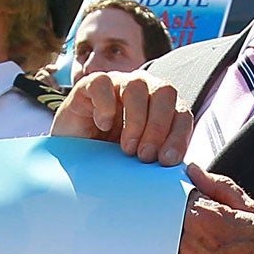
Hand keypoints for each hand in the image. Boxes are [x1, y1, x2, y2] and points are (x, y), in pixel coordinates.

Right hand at [52, 71, 190, 164]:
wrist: (71, 160)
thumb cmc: (109, 160)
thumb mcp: (139, 163)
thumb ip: (159, 159)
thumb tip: (179, 170)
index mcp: (161, 108)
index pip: (181, 113)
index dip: (178, 136)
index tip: (167, 161)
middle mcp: (143, 90)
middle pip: (165, 92)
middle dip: (158, 127)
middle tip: (145, 156)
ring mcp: (116, 84)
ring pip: (137, 85)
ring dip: (136, 119)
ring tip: (126, 149)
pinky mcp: (89, 85)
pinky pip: (103, 83)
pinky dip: (106, 105)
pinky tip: (103, 126)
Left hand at [175, 164, 253, 253]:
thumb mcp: (253, 211)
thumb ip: (219, 188)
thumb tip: (197, 173)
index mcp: (202, 220)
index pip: (180, 194)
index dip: (195, 197)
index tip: (207, 202)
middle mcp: (186, 245)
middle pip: (172, 218)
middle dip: (190, 217)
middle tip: (218, 228)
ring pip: (173, 242)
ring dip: (188, 239)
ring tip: (219, 247)